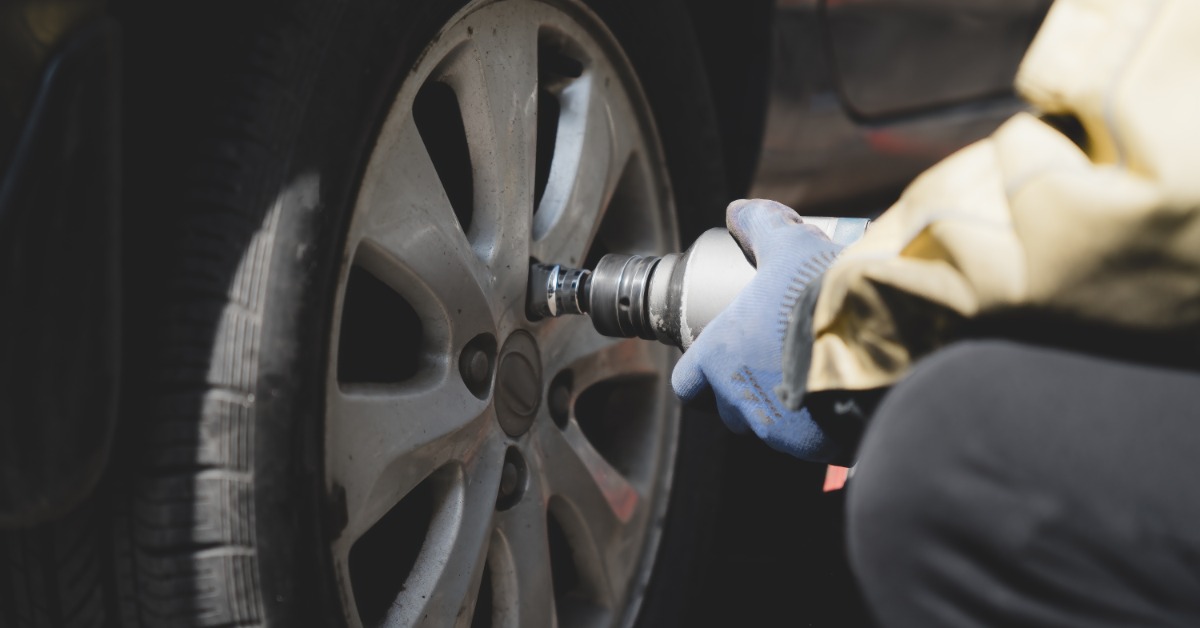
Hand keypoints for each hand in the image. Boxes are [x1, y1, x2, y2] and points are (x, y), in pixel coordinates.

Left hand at [671, 199, 841, 460]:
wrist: (878, 340)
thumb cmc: (819, 295)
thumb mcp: (788, 246)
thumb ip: (761, 226)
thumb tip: (739, 211)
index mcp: (719, 359)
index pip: (688, 384)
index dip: (701, 374)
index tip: (720, 360)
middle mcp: (739, 401)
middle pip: (729, 408)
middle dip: (746, 391)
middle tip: (775, 363)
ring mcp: (776, 431)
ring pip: (769, 428)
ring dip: (783, 408)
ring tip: (811, 378)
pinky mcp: (813, 448)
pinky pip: (808, 441)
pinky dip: (818, 426)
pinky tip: (838, 400)